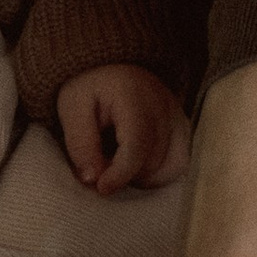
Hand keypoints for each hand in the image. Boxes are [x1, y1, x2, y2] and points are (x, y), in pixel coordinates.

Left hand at [57, 62, 188, 192]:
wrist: (112, 68)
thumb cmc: (90, 88)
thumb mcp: (72, 108)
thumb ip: (81, 143)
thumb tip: (92, 180)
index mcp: (134, 97)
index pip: (137, 145)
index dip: (120, 174)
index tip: (102, 188)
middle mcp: (164, 106)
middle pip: (151, 161)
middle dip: (124, 174)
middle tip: (99, 166)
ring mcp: (178, 117)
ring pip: (166, 168)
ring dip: (139, 175)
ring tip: (116, 160)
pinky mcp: (183, 128)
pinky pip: (178, 165)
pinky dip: (157, 174)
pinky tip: (137, 165)